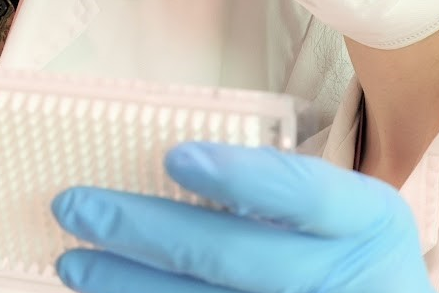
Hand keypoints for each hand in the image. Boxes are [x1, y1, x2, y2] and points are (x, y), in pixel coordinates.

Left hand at [51, 142, 433, 292]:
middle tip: (75, 207)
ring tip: (74, 263)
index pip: (304, 193)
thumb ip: (280, 188)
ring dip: (128, 283)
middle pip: (232, 255)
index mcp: (364, 218)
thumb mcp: (346, 210)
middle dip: (144, 231)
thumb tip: (168, 167)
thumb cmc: (349, 250)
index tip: (176, 158)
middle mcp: (338, 275)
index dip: (241, 177)